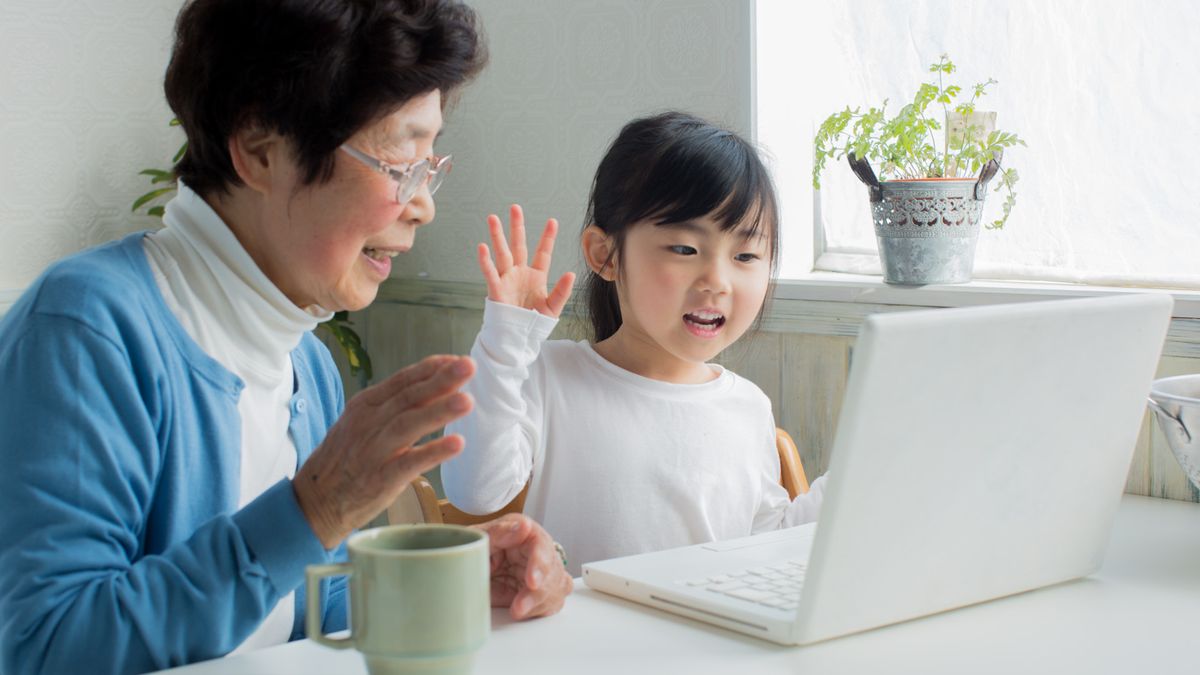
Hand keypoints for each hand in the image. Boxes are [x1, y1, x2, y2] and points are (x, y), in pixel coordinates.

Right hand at [294, 355, 475, 548]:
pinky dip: (433, 452)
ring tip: (467, 401)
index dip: (431, 369)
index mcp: (365, 406)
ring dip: (439, 411)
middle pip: (409, 397)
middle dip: (441, 380)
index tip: (456, 359)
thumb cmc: (346, 458)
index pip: (402, 380)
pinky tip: (457, 444)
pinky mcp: (380, 479)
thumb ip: (395, 405)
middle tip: (468, 366)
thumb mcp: (362, 422)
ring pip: (409, 425)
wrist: (315, 500)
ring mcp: (373, 451)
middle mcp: (368, 423)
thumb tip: (436, 384)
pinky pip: (409, 463)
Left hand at [474, 514, 572, 619]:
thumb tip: (522, 527)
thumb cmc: (475, 550)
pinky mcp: (541, 590)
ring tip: (517, 610)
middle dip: (538, 592)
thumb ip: (500, 532)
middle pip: (553, 570)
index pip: (542, 545)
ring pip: (556, 587)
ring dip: (539, 603)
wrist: (467, 569)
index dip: (540, 564)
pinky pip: (553, 600)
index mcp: (525, 532)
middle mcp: (538, 550)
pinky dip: (541, 609)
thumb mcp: (480, 538)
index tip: (532, 582)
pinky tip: (525, 610)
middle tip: (519, 606)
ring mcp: (542, 571)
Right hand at [479, 204, 575, 317]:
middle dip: (516, 227)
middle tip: (515, 207)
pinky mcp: (496, 290)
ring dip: (497, 236)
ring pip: (502, 253)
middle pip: (518, 245)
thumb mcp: (553, 308)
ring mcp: (507, 280)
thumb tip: (570, 273)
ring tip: (493, 218)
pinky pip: (490, 273)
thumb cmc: (534, 324)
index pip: (542, 253)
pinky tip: (482, 247)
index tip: (552, 221)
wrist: (517, 339)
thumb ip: (561, 291)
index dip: (547, 237)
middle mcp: (520, 274)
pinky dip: (486, 261)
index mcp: (536, 276)